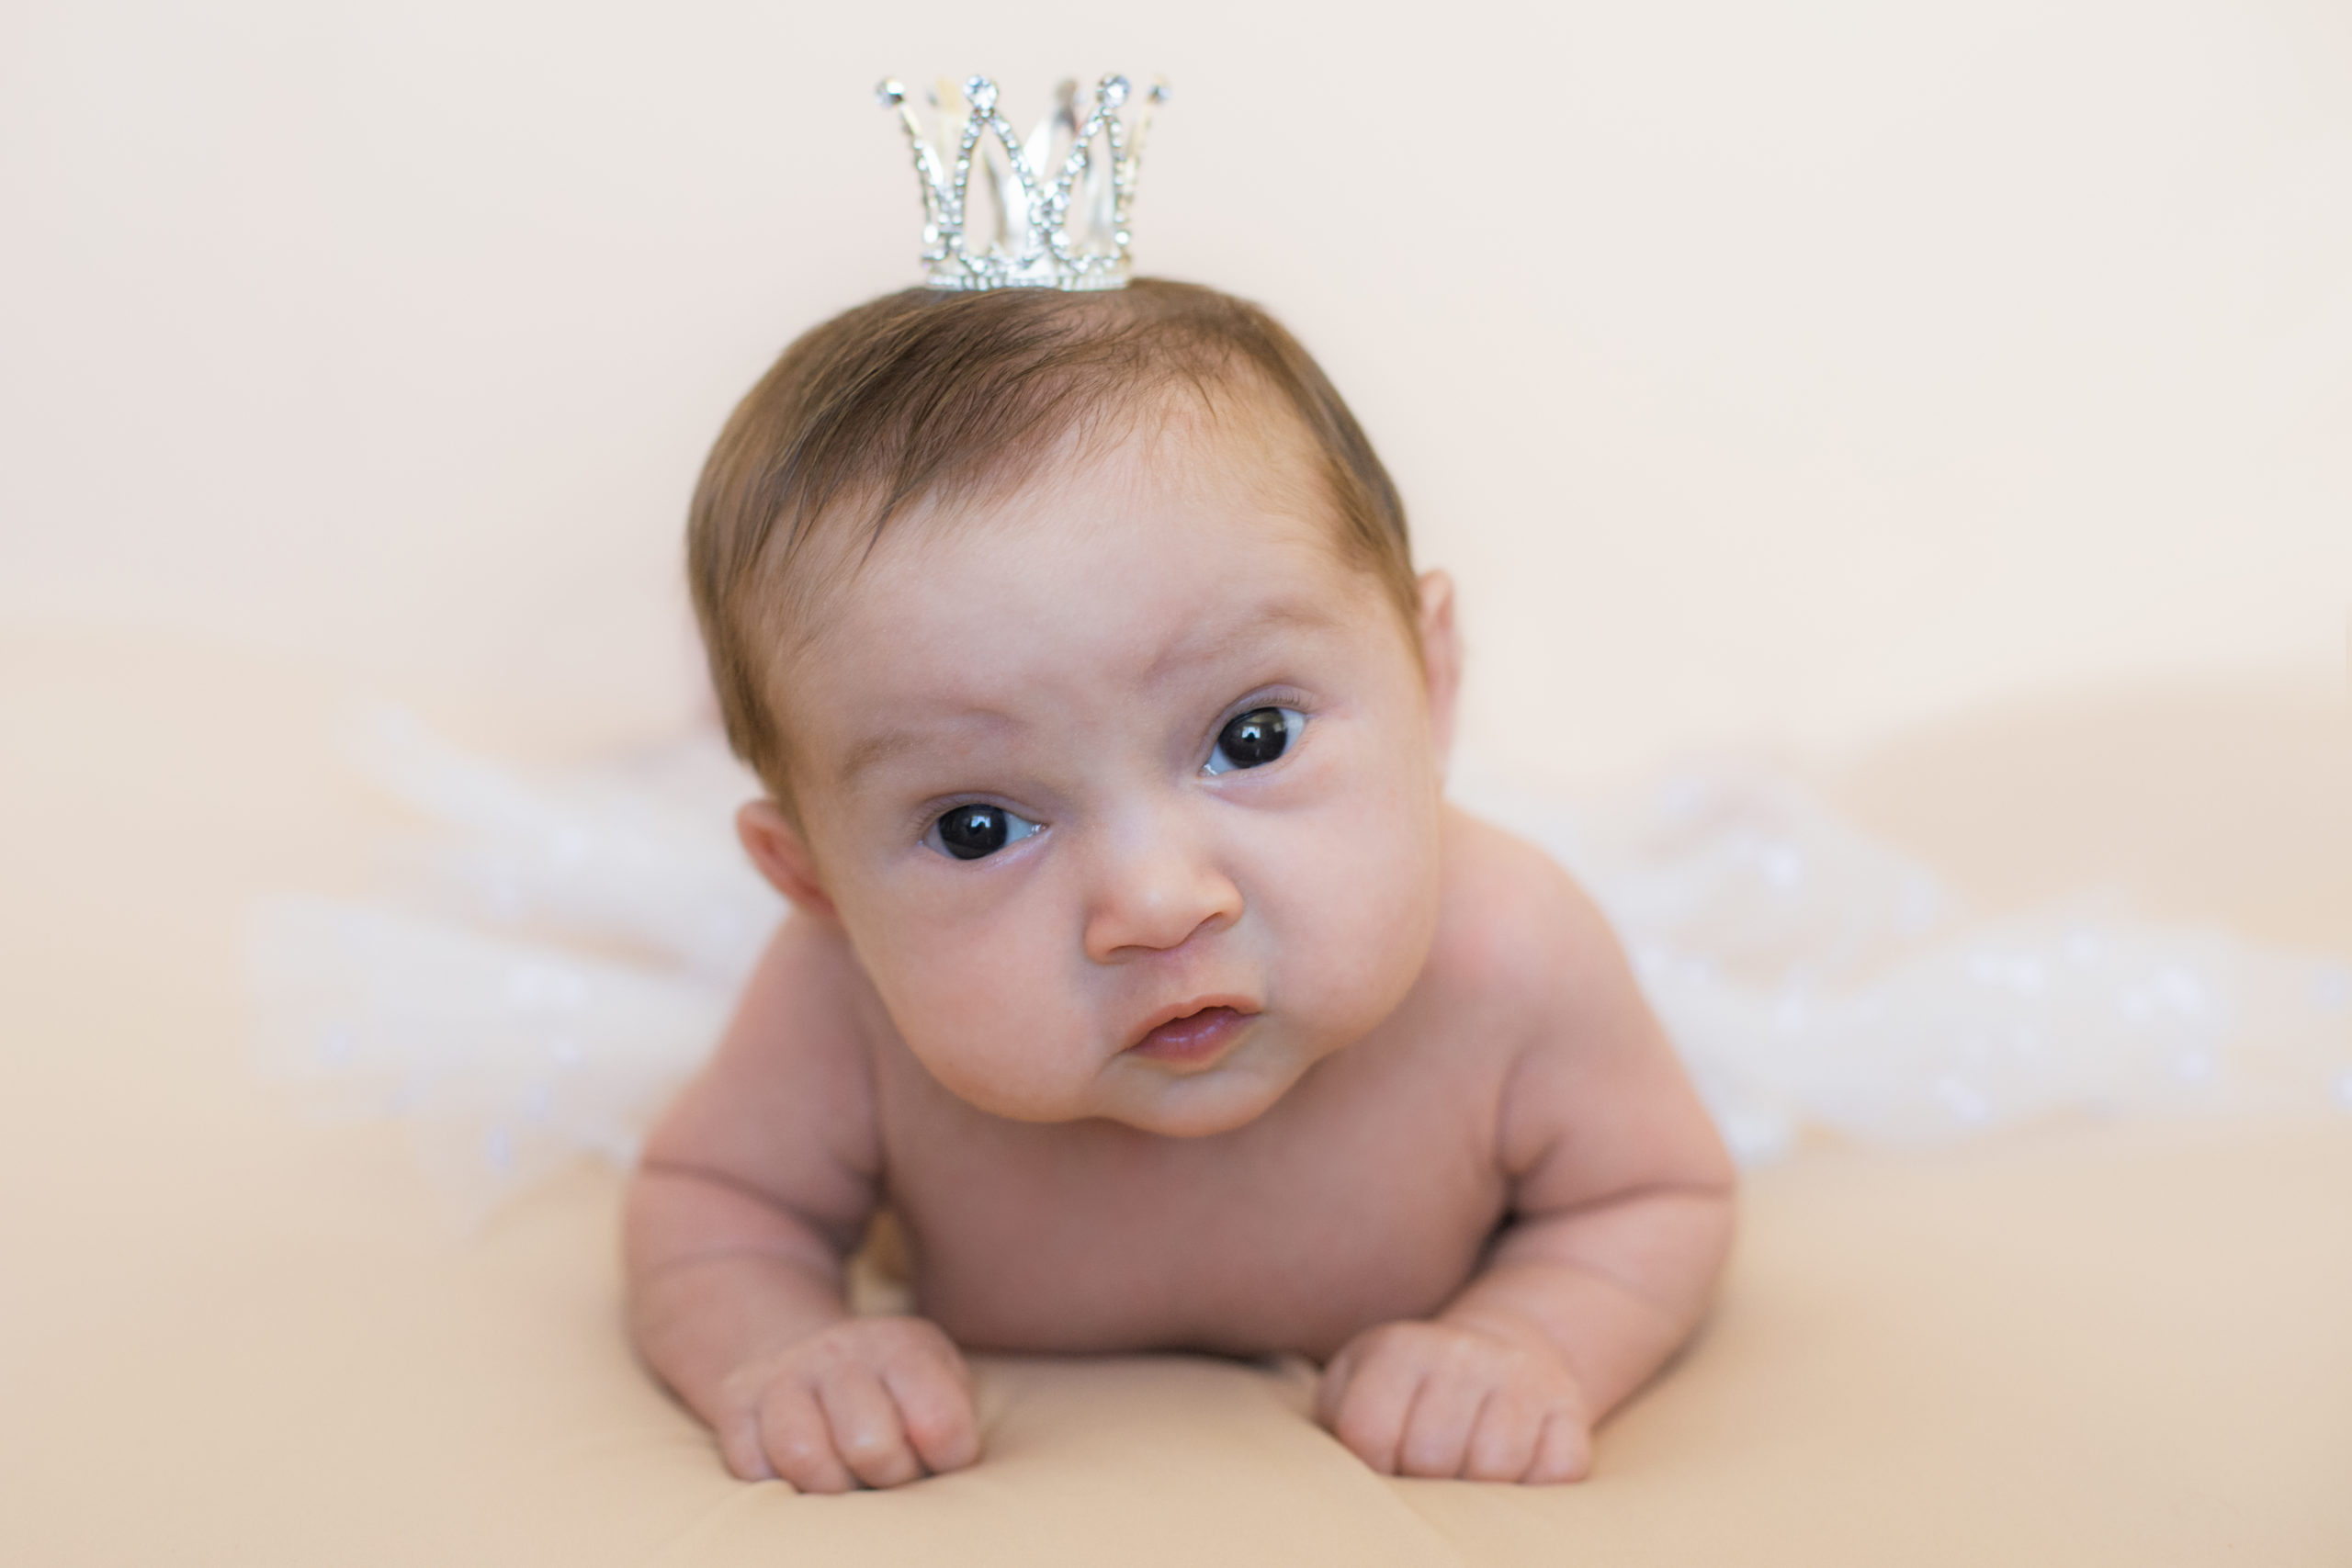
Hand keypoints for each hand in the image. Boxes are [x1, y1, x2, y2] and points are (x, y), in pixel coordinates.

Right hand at [712, 1315, 978, 1490]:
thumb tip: (942, 1472)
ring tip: (844, 1474)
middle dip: (888, 1476)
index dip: (945, 1458)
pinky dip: (779, 1484)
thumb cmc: (891, 1388)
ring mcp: (783, 1374)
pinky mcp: (736, 1401)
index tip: (937, 1453)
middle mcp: (840, 1352)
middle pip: (870, 1446)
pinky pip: (752, 1468)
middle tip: (887, 1468)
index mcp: (901, 1346)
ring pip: (803, 1456)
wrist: (807, 1351)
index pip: (939, 1423)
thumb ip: (951, 1420)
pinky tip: (800, 1467)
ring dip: (831, 1485)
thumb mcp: (937, 1382)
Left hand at [1316, 1317, 1592, 1482]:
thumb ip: (1337, 1419)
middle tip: (1426, 1469)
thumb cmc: (1407, 1388)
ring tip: (1465, 1468)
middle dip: (1423, 1481)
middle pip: (1432, 1458)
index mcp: (1400, 1348)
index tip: (1383, 1461)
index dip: (1372, 1465)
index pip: (1370, 1434)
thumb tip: (1351, 1470)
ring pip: (1495, 1471)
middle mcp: (1464, 1354)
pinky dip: (1532, 1488)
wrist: (1495, 1350)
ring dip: (1478, 1489)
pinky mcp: (1569, 1408)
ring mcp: (1523, 1379)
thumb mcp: (1355, 1387)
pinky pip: (1556, 1476)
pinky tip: (1512, 1470)